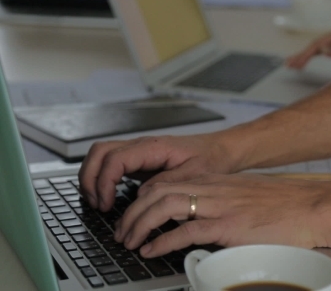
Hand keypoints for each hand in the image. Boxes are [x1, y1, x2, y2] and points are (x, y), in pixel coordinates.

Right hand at [79, 134, 233, 211]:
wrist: (221, 150)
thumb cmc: (211, 158)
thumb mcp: (194, 174)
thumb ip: (167, 183)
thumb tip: (141, 195)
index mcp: (154, 147)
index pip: (115, 159)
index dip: (104, 182)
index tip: (107, 203)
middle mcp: (142, 145)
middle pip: (100, 152)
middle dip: (90, 177)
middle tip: (96, 204)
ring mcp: (139, 152)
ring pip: (102, 155)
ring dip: (93, 177)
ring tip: (99, 202)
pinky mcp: (141, 160)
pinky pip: (113, 164)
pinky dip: (103, 178)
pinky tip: (108, 197)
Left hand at [113, 173, 330, 257]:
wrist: (313, 207)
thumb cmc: (288, 205)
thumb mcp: (250, 199)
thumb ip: (228, 205)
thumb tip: (212, 223)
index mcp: (218, 183)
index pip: (168, 181)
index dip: (143, 196)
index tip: (134, 212)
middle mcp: (214, 189)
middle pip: (158, 190)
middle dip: (132, 210)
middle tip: (123, 229)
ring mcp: (220, 206)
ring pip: (164, 205)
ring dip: (140, 223)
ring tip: (130, 240)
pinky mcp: (229, 225)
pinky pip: (186, 230)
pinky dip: (163, 241)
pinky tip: (152, 250)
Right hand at [286, 28, 330, 69]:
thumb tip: (323, 50)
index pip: (317, 45)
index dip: (305, 55)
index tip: (296, 64)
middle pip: (314, 45)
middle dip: (301, 55)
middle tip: (288, 65)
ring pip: (316, 47)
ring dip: (304, 56)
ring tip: (292, 65)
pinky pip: (322, 49)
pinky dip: (313, 55)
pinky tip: (307, 60)